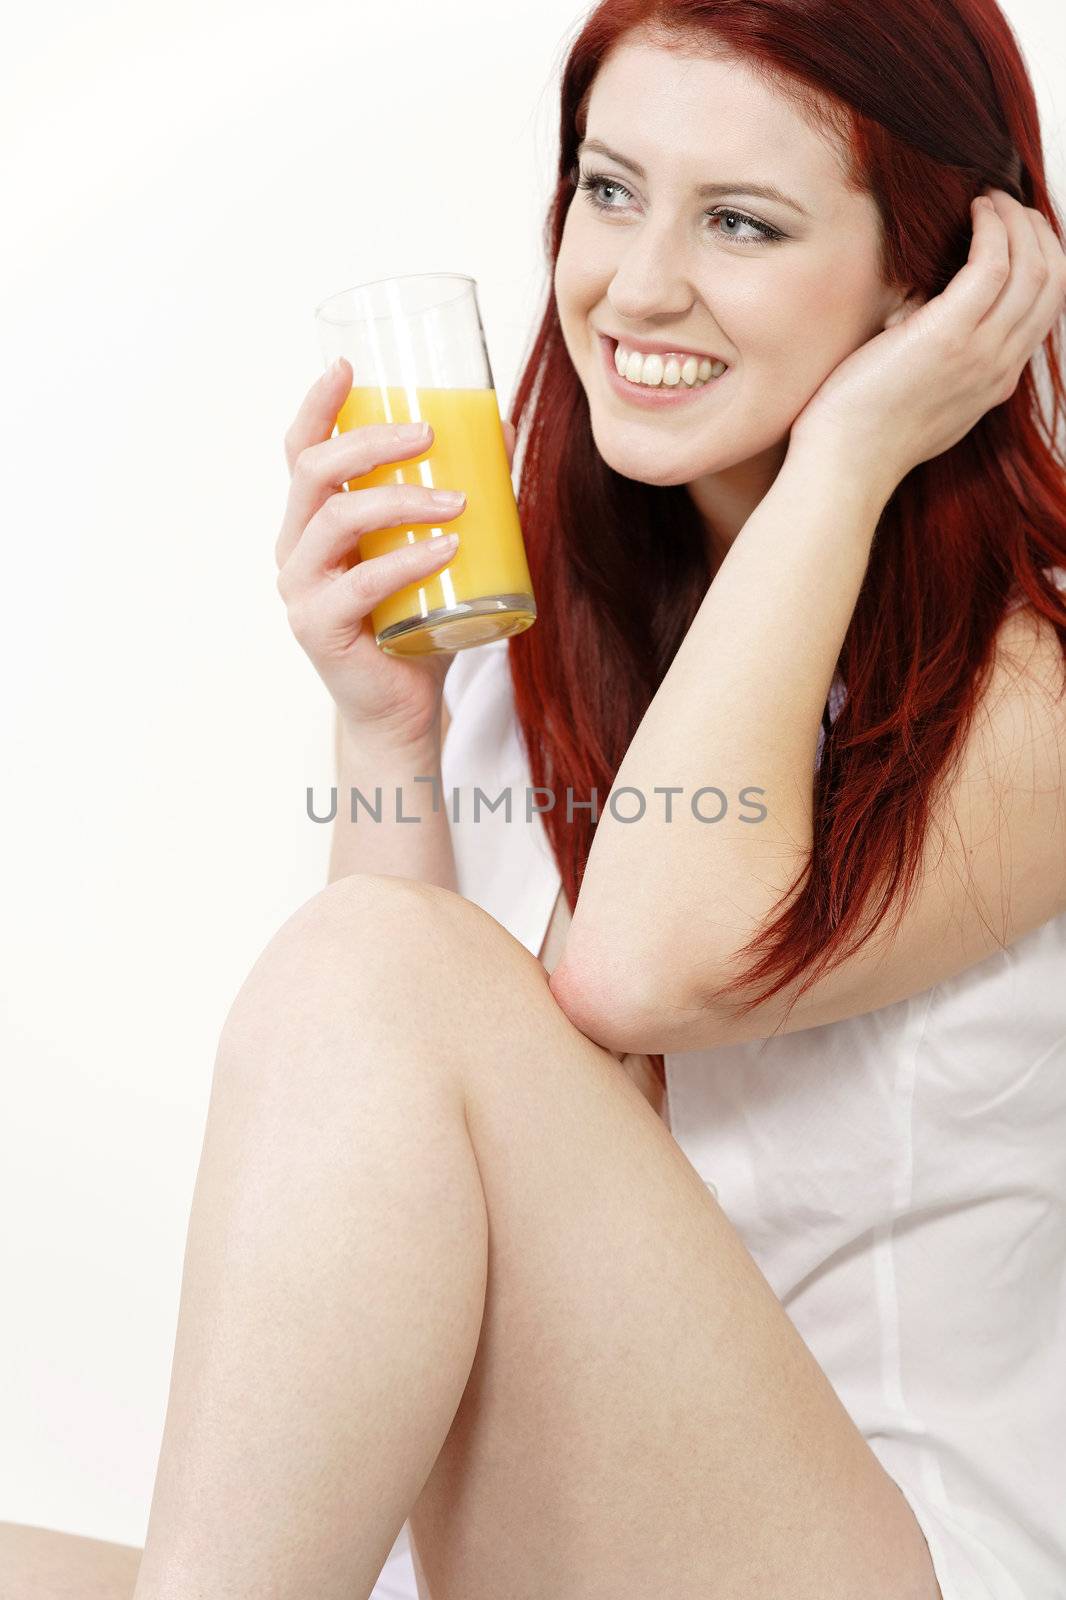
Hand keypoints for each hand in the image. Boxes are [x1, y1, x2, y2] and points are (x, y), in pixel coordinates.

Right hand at [276, 358, 516, 751]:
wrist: (403, 711)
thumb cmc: (418, 625)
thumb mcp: (436, 550)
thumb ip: (455, 494)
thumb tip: (497, 425)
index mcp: (312, 523)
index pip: (302, 451)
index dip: (318, 405)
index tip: (347, 366)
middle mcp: (295, 550)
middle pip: (313, 472)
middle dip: (369, 441)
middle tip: (427, 434)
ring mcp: (302, 590)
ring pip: (336, 520)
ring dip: (399, 499)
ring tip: (457, 501)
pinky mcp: (319, 628)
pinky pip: (360, 583)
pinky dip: (406, 561)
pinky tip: (446, 548)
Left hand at [788, 187, 1065, 491]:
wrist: (845, 463)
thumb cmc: (863, 430)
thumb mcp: (922, 395)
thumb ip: (942, 361)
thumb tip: (920, 311)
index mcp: (996, 381)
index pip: (1044, 309)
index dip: (1040, 259)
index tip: (1014, 231)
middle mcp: (1000, 367)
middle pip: (1051, 281)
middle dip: (1037, 231)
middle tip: (1007, 203)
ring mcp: (980, 352)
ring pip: (1033, 266)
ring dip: (1017, 220)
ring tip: (990, 199)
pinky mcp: (949, 335)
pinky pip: (993, 263)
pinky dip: (992, 227)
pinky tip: (974, 210)